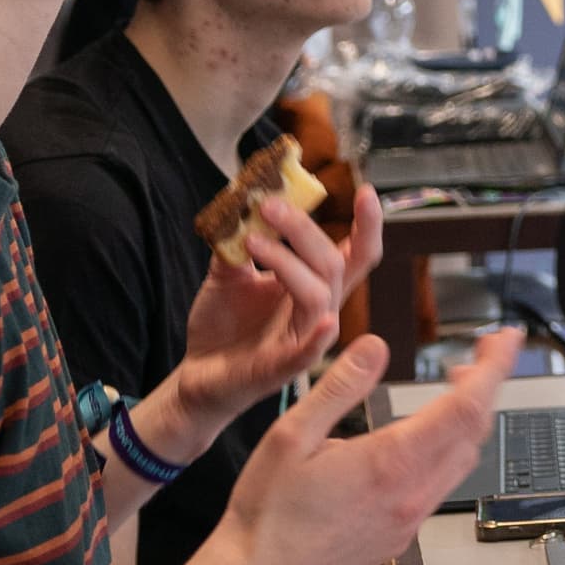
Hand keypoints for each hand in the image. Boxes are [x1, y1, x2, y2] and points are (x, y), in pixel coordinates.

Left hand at [166, 179, 377, 445]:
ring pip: (320, 295)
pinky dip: (318, 337)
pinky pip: (308, 352)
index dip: (366, 226)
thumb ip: (239, 241)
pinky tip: (326, 321)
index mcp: (311, 286)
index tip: (366, 192)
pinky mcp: (282, 367)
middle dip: (303, 230)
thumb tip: (242, 205)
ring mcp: (303, 339)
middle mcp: (317, 310)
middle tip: (269, 204)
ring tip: (253, 240)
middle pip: (333, 264)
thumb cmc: (224, 325)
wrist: (197, 373)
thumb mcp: (228, 273)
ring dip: (289, 262)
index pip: (353, 254)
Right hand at [206, 327, 515, 564]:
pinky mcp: (402, 536)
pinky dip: (449, 451)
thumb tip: (375, 346)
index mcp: (390, 462)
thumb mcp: (291, 434)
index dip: (495, 367)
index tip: (506, 339)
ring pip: (463, 460)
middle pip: (474, 431)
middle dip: (484, 385)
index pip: (466, 406)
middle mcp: (411, 494)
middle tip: (477, 355)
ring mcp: (410, 519)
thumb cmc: (267, 514)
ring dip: (468, 419)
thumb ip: (340, 386)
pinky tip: (424, 439)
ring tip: (453, 388)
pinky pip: (442, 486)